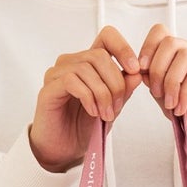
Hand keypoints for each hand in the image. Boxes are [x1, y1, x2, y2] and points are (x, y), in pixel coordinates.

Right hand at [28, 27, 143, 172]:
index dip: (123, 48)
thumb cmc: (84, 127)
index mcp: (90, 63)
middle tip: (116, 108)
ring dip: (102, 94)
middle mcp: (72, 63)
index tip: (135, 70)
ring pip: (87, 68)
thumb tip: (137, 73)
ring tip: (105, 114)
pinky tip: (92, 111)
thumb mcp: (113, 107)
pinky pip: (71, 81)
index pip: (107, 36)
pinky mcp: (49, 88)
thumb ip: (124, 90)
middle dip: (115, 83)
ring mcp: (58, 74)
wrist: (65, 150)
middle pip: (100, 56)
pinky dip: (87, 97)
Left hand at [137, 24, 186, 136]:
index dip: (147, 47)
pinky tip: (181, 108)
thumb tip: (140, 70)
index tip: (140, 70)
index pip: (161, 32)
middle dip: (157, 69)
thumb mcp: (166, 98)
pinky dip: (185, 93)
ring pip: (184, 57)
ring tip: (170, 103)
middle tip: (156, 93)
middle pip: (170, 42)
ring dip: (171, 82)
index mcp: (181, 52)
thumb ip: (153, 83)